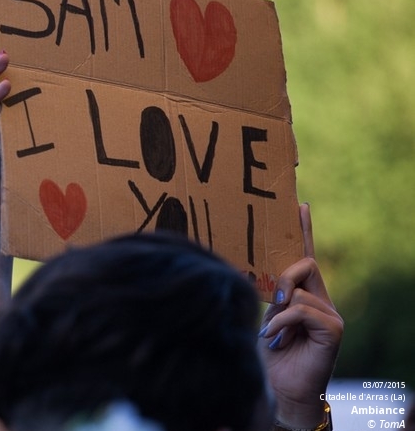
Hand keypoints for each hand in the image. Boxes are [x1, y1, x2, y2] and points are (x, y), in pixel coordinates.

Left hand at [259, 203, 343, 427]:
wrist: (279, 389)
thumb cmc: (265, 354)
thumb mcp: (261, 316)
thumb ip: (267, 293)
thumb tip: (260, 273)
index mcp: (302, 293)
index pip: (304, 256)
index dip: (302, 231)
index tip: (299, 205)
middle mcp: (320, 299)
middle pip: (305, 265)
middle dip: (284, 275)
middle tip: (271, 300)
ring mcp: (330, 314)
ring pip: (300, 290)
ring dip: (278, 311)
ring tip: (271, 335)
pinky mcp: (334, 329)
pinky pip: (303, 309)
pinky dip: (283, 322)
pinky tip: (275, 338)